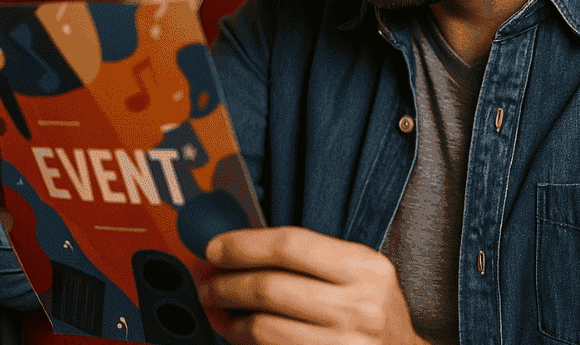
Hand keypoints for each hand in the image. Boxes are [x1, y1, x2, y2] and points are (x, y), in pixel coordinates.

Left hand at [200, 227, 427, 344]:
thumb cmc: (371, 312)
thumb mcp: (356, 274)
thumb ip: (306, 258)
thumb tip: (235, 248)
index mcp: (365, 269)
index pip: (291, 244)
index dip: (243, 245)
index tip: (214, 248)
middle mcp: (360, 307)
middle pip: (270, 287)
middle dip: (226, 285)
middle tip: (208, 284)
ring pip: (264, 328)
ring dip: (231, 321)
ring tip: (223, 315)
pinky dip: (247, 344)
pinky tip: (242, 337)